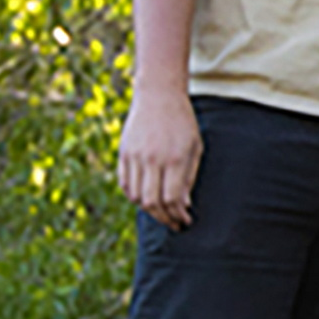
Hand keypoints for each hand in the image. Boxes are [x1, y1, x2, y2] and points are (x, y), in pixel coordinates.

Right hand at [120, 89, 203, 226]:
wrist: (158, 95)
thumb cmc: (182, 122)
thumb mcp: (194, 147)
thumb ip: (188, 177)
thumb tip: (183, 205)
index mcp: (174, 158)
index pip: (172, 199)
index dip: (178, 215)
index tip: (185, 220)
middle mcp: (152, 159)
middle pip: (152, 203)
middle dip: (164, 218)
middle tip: (173, 223)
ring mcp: (135, 156)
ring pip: (136, 197)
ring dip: (149, 210)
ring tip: (161, 212)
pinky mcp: (123, 153)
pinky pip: (125, 184)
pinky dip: (134, 196)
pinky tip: (146, 199)